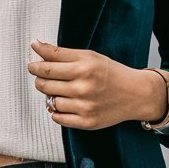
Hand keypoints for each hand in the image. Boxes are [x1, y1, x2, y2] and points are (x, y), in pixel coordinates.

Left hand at [27, 40, 166, 129]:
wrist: (136, 94)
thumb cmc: (111, 73)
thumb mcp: (89, 56)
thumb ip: (61, 53)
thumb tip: (35, 45)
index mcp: (85, 67)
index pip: (48, 65)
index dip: (35, 64)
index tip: (32, 64)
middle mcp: (84, 87)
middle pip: (44, 83)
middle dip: (40, 79)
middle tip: (45, 77)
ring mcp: (85, 106)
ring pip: (50, 101)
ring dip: (51, 95)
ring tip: (62, 90)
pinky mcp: (87, 122)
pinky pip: (57, 118)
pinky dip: (57, 111)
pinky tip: (67, 103)